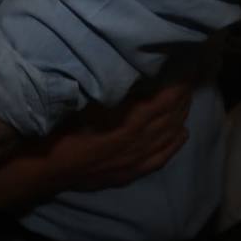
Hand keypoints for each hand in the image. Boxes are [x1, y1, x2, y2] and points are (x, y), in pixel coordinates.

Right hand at [36, 78, 193, 192]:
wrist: (49, 166)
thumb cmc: (64, 127)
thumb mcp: (88, 99)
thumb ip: (113, 87)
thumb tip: (133, 70)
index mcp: (131, 120)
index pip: (165, 100)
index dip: (178, 85)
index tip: (187, 69)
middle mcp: (140, 139)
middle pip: (170, 116)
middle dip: (182, 98)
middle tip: (191, 81)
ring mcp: (137, 158)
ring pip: (168, 136)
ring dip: (180, 117)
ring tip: (188, 101)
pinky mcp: (131, 171)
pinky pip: (161, 157)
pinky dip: (174, 144)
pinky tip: (183, 134)